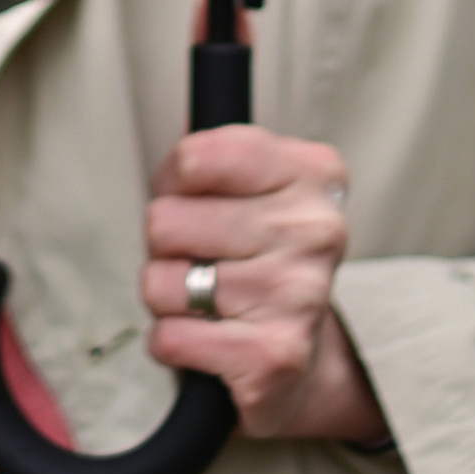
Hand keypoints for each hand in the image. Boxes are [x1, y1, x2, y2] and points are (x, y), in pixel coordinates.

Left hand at [141, 122, 390, 444]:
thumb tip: (186, 115)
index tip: (194, 202)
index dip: (171, 185)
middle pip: (164, 221)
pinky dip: (170, 342)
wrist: (303, 357)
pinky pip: (170, 338)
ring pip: (159, 282)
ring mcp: (299, 294)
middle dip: (166, 246)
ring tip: (205, 298)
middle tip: (202, 259)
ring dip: (166, 297)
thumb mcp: (250, 186)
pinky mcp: (274, 356)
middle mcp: (315, 229)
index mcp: (312, 173)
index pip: (194, 158)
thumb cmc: (260, 258)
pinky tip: (206, 336)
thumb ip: (212, 150)